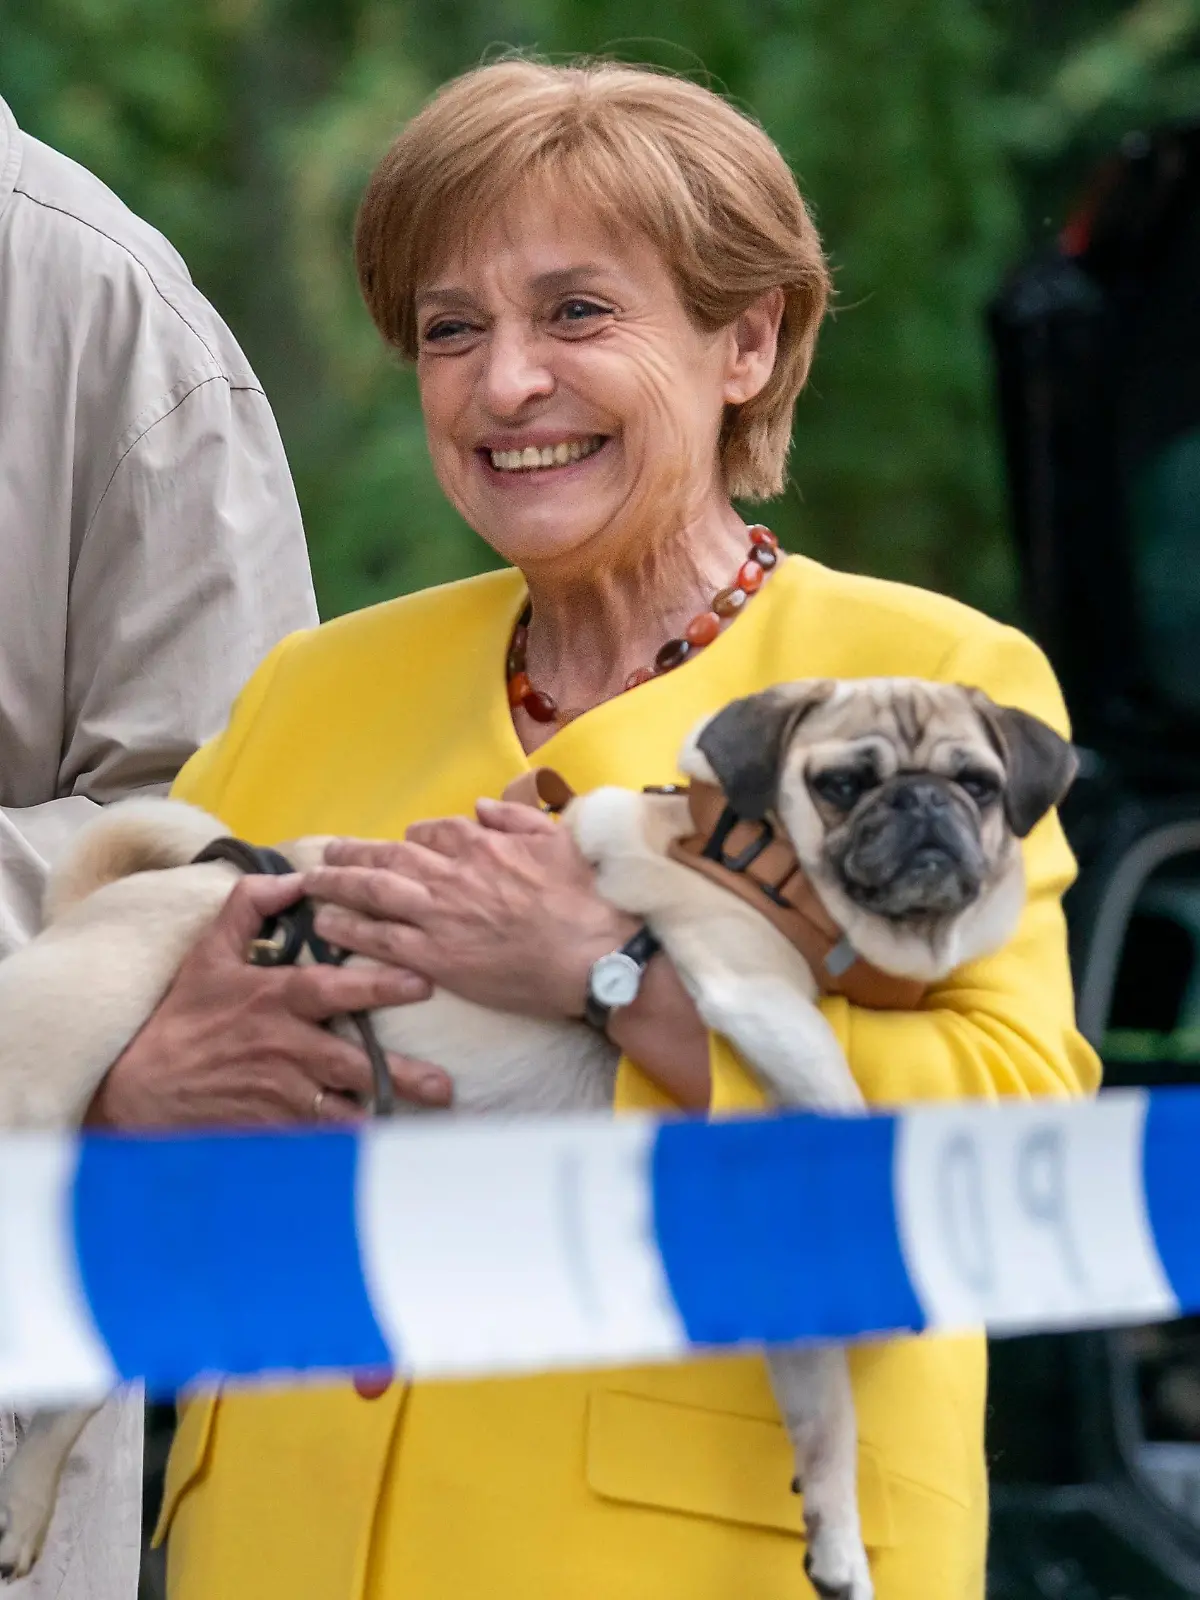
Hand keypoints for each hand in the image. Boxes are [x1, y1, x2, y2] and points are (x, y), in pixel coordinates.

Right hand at [84, 873, 452, 1130]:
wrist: (142, 1087)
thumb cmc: (184, 1016)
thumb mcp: (209, 953)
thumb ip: (250, 905)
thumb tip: (298, 878)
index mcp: (273, 999)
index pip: (332, 991)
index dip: (377, 987)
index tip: (422, 984)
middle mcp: (282, 1048)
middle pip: (350, 1062)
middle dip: (400, 1074)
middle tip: (444, 1085)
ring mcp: (278, 1093)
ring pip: (341, 1109)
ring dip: (382, 1115)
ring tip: (428, 1121)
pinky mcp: (271, 1128)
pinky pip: (318, 1139)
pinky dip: (348, 1142)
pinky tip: (383, 1148)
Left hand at [306, 799, 635, 1019]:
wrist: (594, 954)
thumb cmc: (584, 899)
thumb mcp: (557, 840)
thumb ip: (516, 818)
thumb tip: (483, 806)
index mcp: (480, 844)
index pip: (431, 832)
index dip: (412, 839)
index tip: (403, 845)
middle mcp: (450, 875)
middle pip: (388, 857)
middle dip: (353, 853)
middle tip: (327, 852)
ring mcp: (438, 916)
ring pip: (373, 892)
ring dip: (337, 883)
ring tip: (312, 881)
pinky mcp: (435, 957)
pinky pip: (379, 938)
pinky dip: (348, 928)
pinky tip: (325, 923)